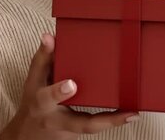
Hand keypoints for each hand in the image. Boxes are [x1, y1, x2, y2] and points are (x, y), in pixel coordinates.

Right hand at [0, 34, 138, 139]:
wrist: (31, 131)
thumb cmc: (35, 98)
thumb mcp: (34, 78)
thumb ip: (43, 57)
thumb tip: (49, 36)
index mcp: (42, 104)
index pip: (47, 98)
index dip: (58, 92)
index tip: (71, 84)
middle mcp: (57, 119)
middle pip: (79, 123)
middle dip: (100, 118)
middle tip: (121, 110)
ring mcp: (71, 128)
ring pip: (93, 127)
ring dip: (114, 121)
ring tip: (133, 113)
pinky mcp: (81, 130)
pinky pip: (99, 126)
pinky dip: (115, 120)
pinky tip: (131, 112)